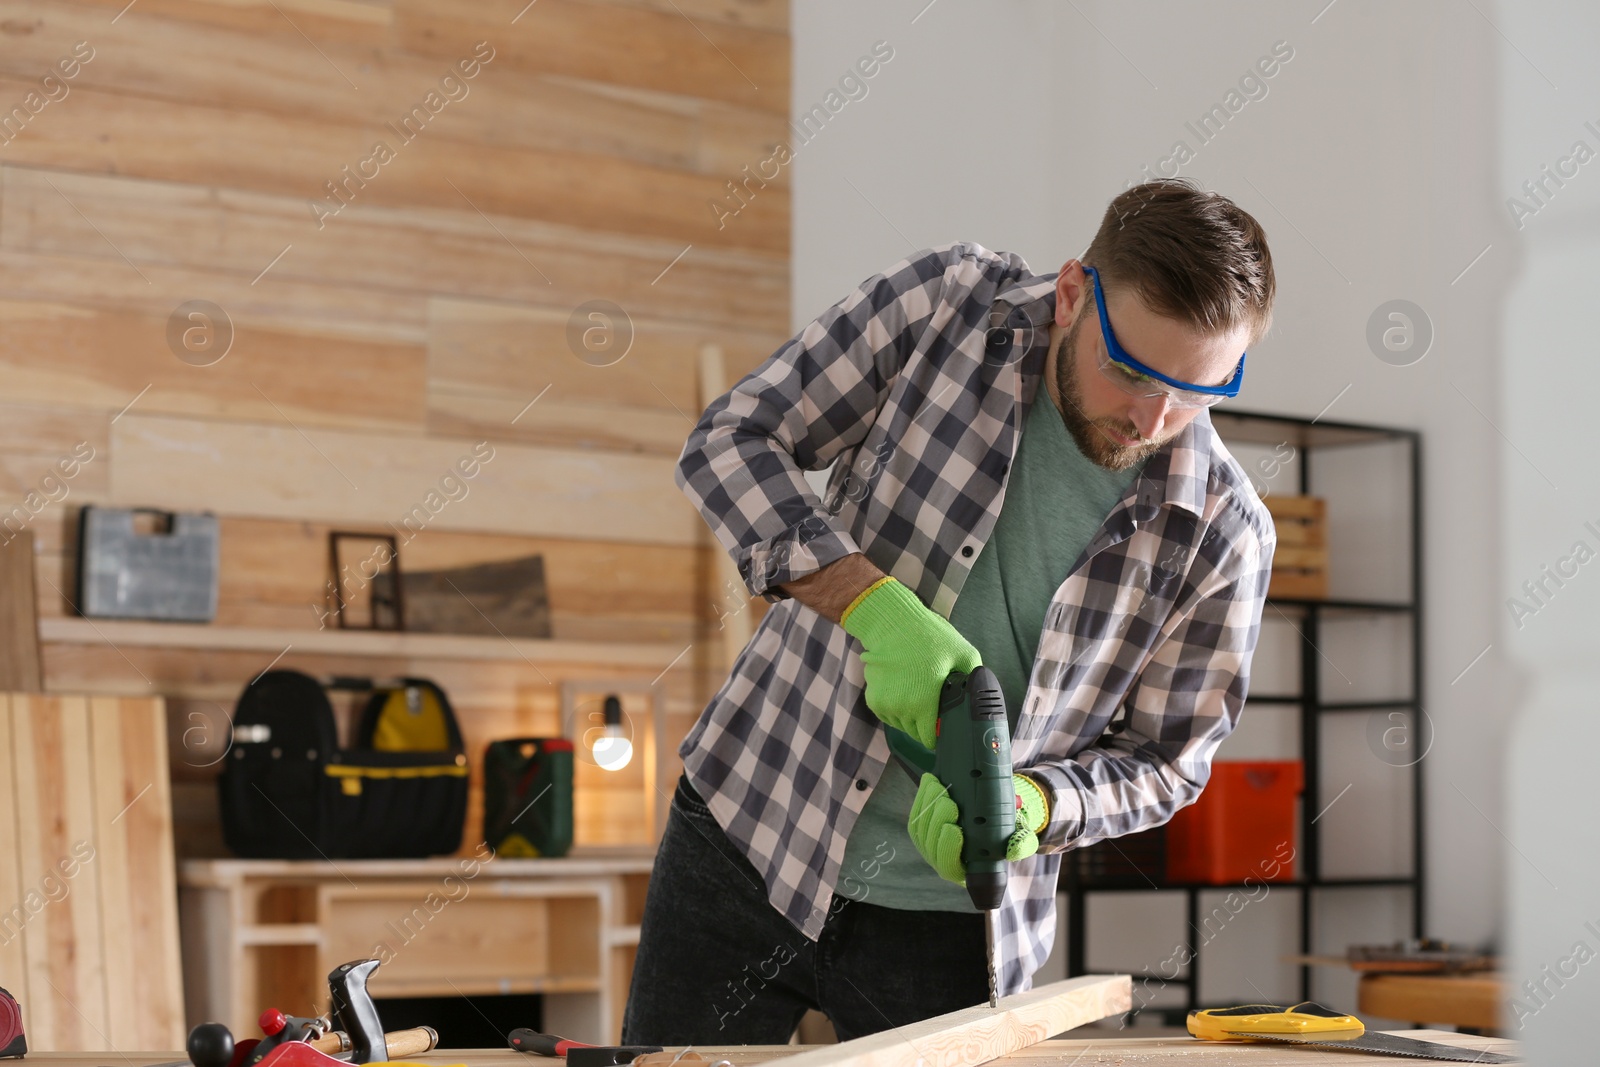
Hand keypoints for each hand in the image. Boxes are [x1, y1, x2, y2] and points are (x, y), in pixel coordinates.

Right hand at [838, 577, 981, 748]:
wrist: (892, 624)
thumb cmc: (928, 638)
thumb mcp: (964, 653)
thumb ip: (974, 678)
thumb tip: (979, 693)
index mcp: (923, 705)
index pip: (929, 740)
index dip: (939, 735)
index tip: (943, 726)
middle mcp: (900, 710)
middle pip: (915, 734)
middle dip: (925, 726)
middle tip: (933, 707)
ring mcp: (884, 706)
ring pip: (900, 725)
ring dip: (910, 719)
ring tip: (918, 697)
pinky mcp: (872, 699)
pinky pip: (888, 715)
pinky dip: (896, 710)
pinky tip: (904, 693)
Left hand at [907, 773, 1050, 884]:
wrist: (994, 813)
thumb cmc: (1005, 832)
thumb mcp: (1018, 838)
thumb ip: (1020, 845)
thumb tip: (1013, 851)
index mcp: (964, 869)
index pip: (948, 866)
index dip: (946, 849)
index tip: (954, 828)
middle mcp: (943, 859)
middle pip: (929, 844)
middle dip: (936, 821)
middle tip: (949, 802)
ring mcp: (930, 843)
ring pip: (921, 827)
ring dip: (928, 806)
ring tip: (940, 787)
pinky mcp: (923, 826)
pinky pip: (917, 813)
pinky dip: (922, 796)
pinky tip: (931, 783)